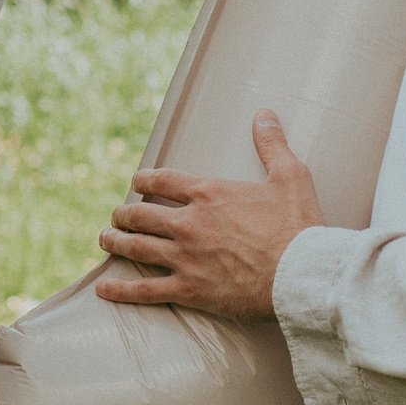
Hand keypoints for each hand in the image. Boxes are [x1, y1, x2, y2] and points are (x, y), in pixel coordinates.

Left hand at [94, 110, 324, 317]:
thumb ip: (272, 144)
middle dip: (124, 214)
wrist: (301, 274)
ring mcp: (184, 257)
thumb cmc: (298, 226)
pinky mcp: (188, 289)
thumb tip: (264, 114)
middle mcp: (189, 223)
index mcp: (208, 193)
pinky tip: (104, 288)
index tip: (135, 181)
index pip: (163, 180)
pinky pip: (145, 290)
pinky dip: (121, 290)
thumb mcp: (290, 176)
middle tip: (117, 216)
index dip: (144, 179)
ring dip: (116, 242)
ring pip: (136, 248)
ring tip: (105, 239)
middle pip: (142, 214)